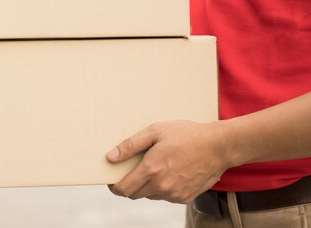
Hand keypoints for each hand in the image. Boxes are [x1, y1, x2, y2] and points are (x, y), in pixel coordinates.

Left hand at [106, 120, 229, 203]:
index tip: (112, 180)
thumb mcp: (155, 131)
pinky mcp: (185, 198)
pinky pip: (165, 196)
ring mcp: (174, 194)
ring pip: (150, 195)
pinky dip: (162, 188)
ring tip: (153, 167)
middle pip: (134, 195)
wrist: (219, 146)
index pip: (124, 189)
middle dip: (129, 185)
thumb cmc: (186, 134)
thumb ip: (130, 145)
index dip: (115, 187)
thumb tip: (111, 157)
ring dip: (146, 186)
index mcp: (152, 170)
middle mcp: (162, 186)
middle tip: (131, 171)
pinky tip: (169, 172)